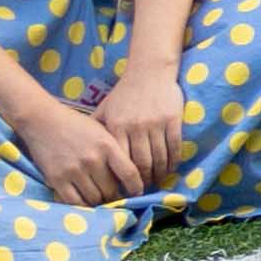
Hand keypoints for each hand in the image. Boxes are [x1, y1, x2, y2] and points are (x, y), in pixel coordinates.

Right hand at [14, 94, 145, 208]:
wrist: (42, 120)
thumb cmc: (76, 126)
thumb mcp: (102, 132)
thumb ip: (116, 151)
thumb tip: (134, 176)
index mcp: (107, 145)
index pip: (130, 174)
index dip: (136, 188)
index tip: (136, 192)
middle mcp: (92, 159)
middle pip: (111, 190)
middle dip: (115, 196)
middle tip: (114, 196)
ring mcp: (73, 170)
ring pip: (94, 199)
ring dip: (98, 201)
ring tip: (99, 197)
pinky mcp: (57, 179)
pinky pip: (75, 202)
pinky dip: (82, 205)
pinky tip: (84, 200)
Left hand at [96, 65, 194, 186]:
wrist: (149, 71)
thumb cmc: (125, 93)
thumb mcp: (105, 109)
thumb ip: (96, 129)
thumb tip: (85, 153)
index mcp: (117, 126)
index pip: (121, 161)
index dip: (125, 179)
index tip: (127, 189)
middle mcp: (136, 126)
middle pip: (142, 164)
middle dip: (144, 181)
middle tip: (144, 190)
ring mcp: (156, 123)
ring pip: (159, 158)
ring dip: (160, 174)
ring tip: (158, 181)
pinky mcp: (173, 119)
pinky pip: (175, 147)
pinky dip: (174, 161)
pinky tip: (171, 167)